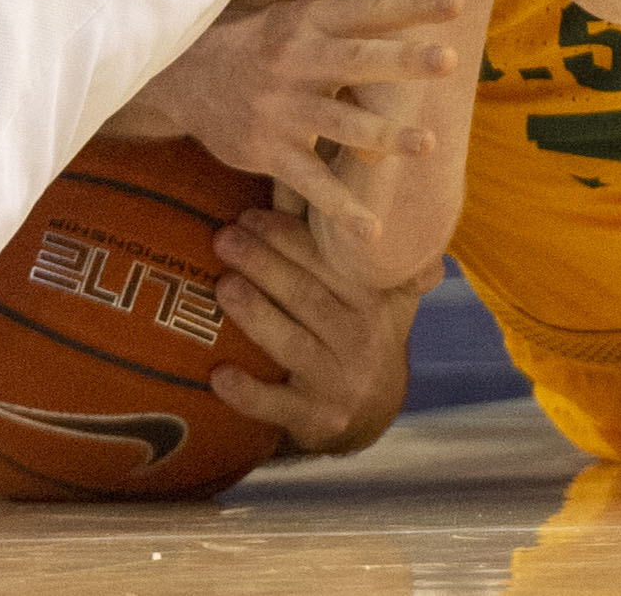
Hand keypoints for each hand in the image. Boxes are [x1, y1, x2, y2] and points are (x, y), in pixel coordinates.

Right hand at [138, 0, 462, 241]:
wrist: (183, 77)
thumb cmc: (258, 46)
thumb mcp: (295, 20)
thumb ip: (348, 29)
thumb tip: (417, 26)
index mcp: (308, 22)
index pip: (366, 9)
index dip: (411, 4)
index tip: (455, 1)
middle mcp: (297, 60)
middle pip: (357, 60)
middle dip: (403, 61)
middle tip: (450, 59)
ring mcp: (282, 107)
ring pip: (340, 123)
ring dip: (385, 135)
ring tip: (428, 144)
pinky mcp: (268, 151)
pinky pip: (311, 182)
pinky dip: (341, 208)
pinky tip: (373, 230)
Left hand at [211, 208, 438, 452]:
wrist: (375, 415)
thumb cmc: (369, 335)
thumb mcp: (391, 297)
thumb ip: (386, 256)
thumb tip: (400, 200)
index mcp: (372, 302)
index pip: (328, 262)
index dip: (287, 236)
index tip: (250, 216)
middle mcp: (358, 341)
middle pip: (305, 296)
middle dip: (262, 263)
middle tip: (225, 239)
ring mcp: (336, 383)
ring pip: (291, 344)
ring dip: (255, 313)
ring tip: (223, 285)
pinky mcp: (314, 420)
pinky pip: (277, 406)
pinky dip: (248, 393)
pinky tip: (219, 375)